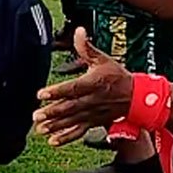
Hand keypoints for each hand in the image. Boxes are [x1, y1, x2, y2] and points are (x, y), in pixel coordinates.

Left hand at [32, 27, 132, 146]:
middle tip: (36, 115)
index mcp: (93, 83)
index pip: (72, 88)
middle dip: (52, 112)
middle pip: (69, 107)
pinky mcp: (93, 122)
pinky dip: (66, 138)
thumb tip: (79, 30)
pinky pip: (79, 132)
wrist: (136, 97)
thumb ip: (87, 47)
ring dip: (55, 126)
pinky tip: (53, 141)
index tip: (41, 94)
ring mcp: (92, 113)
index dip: (56, 91)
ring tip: (40, 128)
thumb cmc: (117, 76)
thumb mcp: (103, 59)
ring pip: (72, 121)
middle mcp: (92, 100)